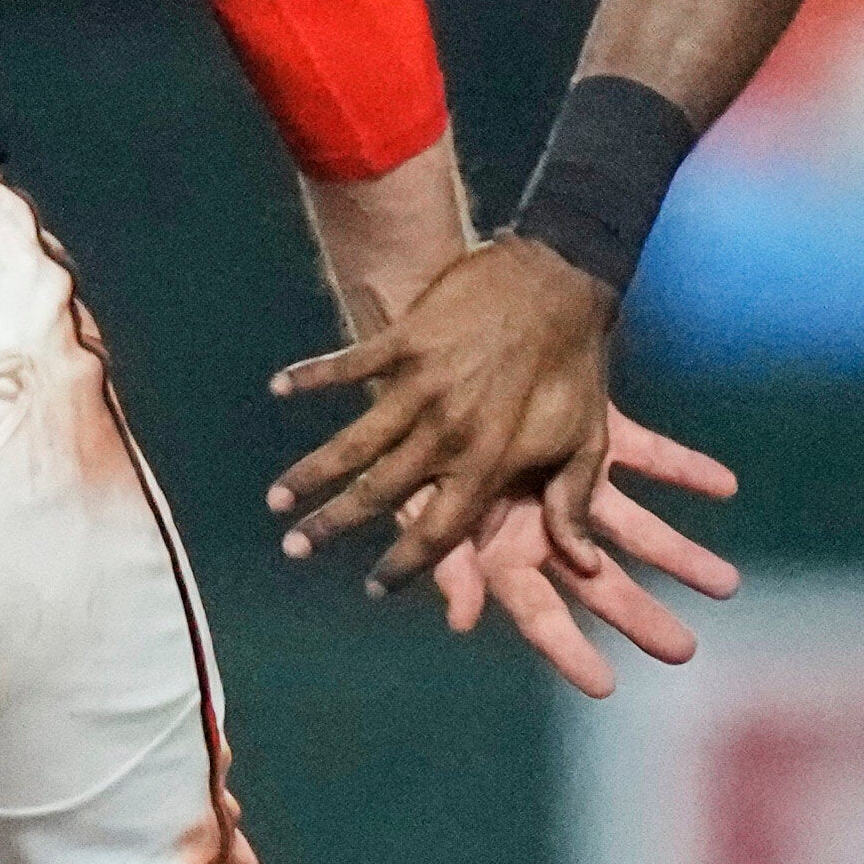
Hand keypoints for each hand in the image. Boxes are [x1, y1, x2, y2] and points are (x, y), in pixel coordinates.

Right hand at [270, 231, 620, 574]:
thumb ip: (573, 504)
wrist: (562, 276)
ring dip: (311, 471)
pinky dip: (312, 375)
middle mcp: (445, 433)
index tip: (375, 587)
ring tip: (275, 500)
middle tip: (295, 550)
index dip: (405, 565)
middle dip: (332, 525)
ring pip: (354, 441)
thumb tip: (582, 566)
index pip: (438, 532)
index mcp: (488, 464)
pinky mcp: (405, 341)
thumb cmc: (576, 365)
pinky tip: (278, 387)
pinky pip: (349, 365)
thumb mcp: (587, 440)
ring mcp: (421, 386)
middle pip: (377, 493)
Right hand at [414, 412, 744, 697]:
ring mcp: (571, 480)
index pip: (539, 614)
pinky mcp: (594, 432)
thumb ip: (444, 559)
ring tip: (724, 585)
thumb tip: (463, 621)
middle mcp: (541, 525)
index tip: (604, 686)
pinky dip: (683, 470)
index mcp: (500, 550)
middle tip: (683, 652)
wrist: (430, 354)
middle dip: (639, 616)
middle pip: (598, 584)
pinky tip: (724, 485)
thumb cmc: (411, 437)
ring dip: (677, 555)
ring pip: (632, 528)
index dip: (567, 650)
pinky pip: (647, 456)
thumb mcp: (416, 500)